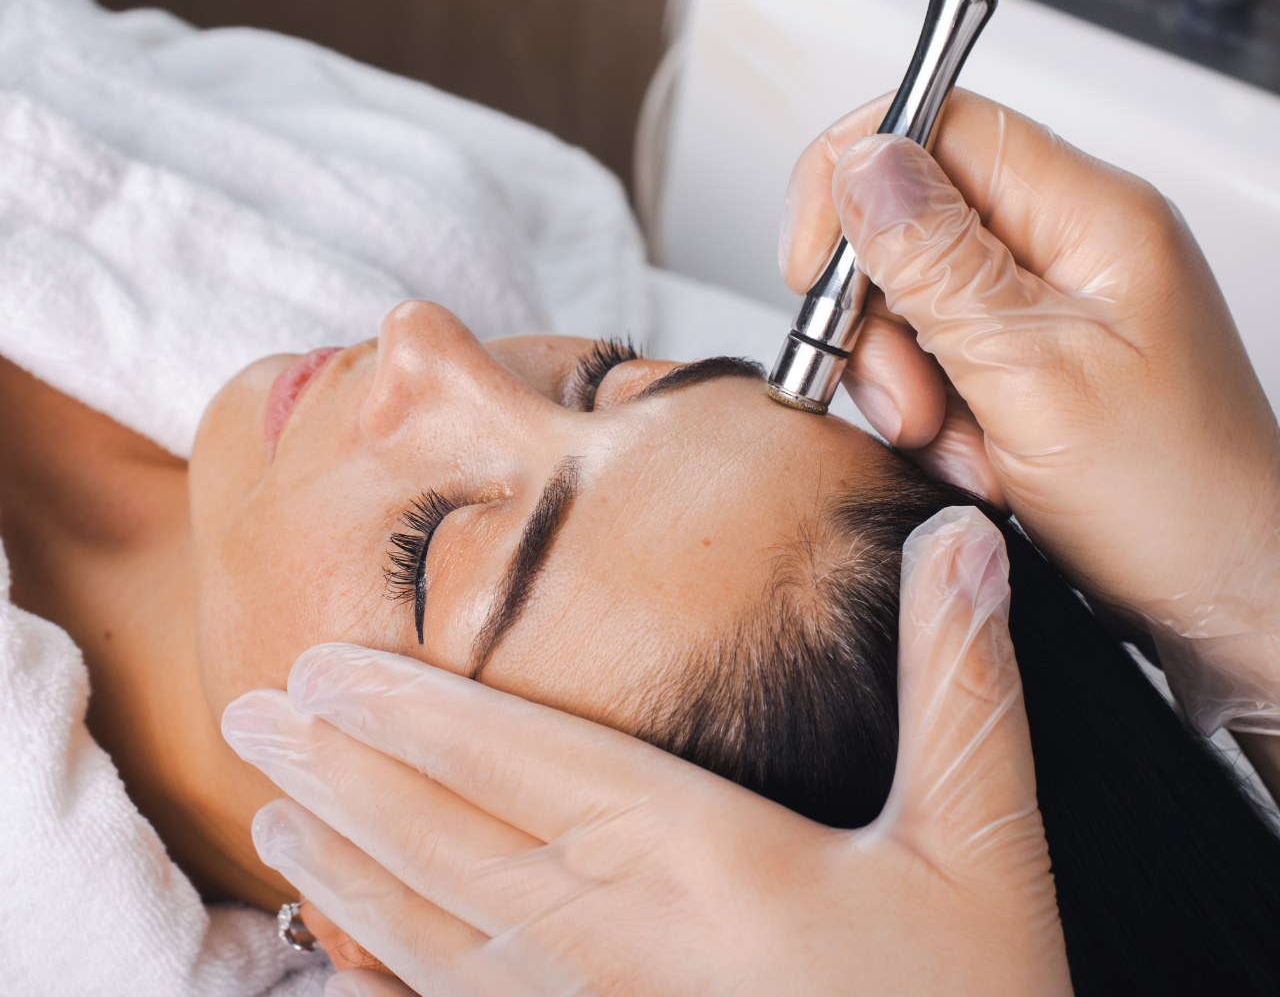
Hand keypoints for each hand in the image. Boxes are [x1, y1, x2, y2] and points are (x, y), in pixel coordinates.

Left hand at [223, 507, 1069, 996]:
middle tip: (252, 712)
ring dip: (339, 861)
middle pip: (438, 837)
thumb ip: (961, 689)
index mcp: (689, 861)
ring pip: (420, 931)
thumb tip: (956, 535)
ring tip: (276, 806)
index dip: (410, 708)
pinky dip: (378, 968)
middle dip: (339, 767)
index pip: (514, 759)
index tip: (324, 666)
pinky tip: (339, 948)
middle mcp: (605, 941)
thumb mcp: (983, 853)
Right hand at [780, 89, 1279, 729]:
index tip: (812, 262)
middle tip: (901, 391)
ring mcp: (1045, 303)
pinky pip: (932, 356)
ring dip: (903, 378)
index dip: (854, 176)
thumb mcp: (1034, 376)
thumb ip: (938, 265)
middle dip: (877, 314)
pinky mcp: (1026, 356)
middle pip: (910, 218)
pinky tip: (969, 455)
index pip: (938, 125)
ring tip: (949, 440)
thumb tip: (865, 165)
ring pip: (909, 297)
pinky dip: (929, 412)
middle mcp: (1066, 245)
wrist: (1222, 596)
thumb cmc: (1177, 498)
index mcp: (1089, 215)